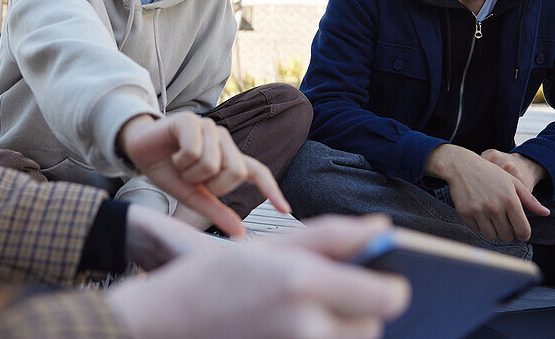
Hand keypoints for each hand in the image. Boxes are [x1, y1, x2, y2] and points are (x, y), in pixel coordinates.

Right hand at [107, 215, 408, 338]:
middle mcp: (304, 327)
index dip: (391, 285)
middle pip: (372, 328)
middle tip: (329, 295)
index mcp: (300, 282)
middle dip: (361, 311)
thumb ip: (330, 236)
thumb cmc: (213, 280)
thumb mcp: (268, 247)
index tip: (383, 278)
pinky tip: (290, 328)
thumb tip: (382, 227)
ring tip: (304, 312)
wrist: (164, 326)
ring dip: (342, 330)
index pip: (386, 296)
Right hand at [117, 112, 289, 237]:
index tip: (285, 210)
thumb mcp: (192, 195)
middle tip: (193, 180)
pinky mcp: (191, 121)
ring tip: (180, 165)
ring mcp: (209, 128)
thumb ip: (216, 211)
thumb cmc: (167, 170)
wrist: (138, 150)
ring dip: (191, 173)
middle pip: (235, 171)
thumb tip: (240, 232)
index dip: (272, 190)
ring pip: (213, 163)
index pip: (257, 172)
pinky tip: (173, 153)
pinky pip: (194, 151)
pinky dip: (180, 161)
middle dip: (212, 185)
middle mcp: (223, 140)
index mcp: (228, 158)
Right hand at [425, 144, 549, 242]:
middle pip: (507, 236)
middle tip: (504, 224)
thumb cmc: (490, 173)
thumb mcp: (512, 182)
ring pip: (491, 236)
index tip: (520, 233)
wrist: (462, 166)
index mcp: (510, 200)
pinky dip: (479, 226)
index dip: (523, 235)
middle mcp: (495, 207)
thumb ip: (530, 200)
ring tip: (492, 220)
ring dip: (493, 231)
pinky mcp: (465, 213)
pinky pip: (476, 230)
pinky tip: (479, 215)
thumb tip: (546, 213)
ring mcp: (479, 211)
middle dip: (508, 233)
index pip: (523, 230)